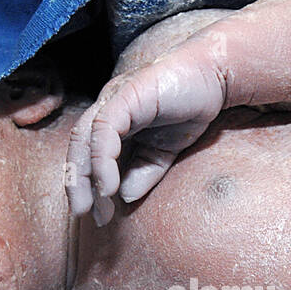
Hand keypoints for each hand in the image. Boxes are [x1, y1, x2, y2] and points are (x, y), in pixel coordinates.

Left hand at [66, 37, 227, 222]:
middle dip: (77, 184)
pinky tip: (109, 185)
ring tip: (95, 204)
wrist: (213, 75)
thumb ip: (144, 172)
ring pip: (85, 139)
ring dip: (85, 175)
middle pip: (77, 148)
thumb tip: (125, 197)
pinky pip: (104, 129)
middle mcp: (106, 110)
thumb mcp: (164, 152)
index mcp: (112, 123)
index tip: (95, 215)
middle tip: (84, 214)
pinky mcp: (125, 95)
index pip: (86, 156)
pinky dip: (102, 158)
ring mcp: (113, 100)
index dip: (86, 186)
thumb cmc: (188, 108)